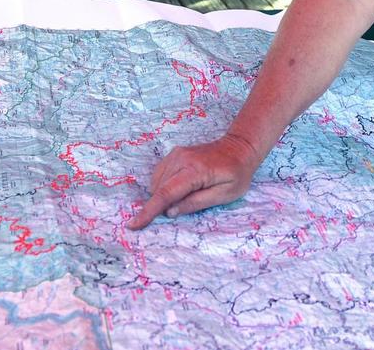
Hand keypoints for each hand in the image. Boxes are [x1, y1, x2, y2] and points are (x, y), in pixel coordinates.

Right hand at [126, 134, 259, 229]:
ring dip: (163, 196)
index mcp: (194, 170)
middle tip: (184, 208)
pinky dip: (164, 186)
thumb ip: (197, 203)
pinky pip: (160, 175)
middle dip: (162, 205)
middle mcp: (181, 159)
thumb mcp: (225, 194)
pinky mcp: (175, 154)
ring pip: (157, 183)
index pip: (166, 194)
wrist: (240, 147)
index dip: (148, 212)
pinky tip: (180, 189)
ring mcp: (176, 154)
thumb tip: (170, 212)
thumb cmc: (237, 173)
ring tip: (188, 195)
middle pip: (159, 189)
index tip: (133, 225)